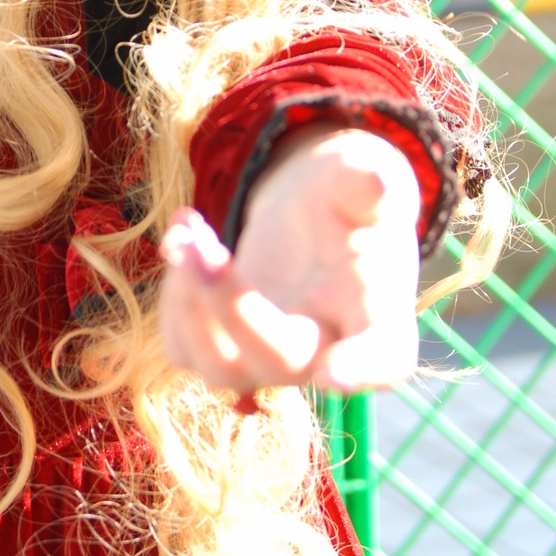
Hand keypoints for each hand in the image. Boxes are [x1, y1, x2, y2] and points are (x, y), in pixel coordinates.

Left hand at [158, 126, 421, 394]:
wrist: (313, 211)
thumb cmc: (346, 199)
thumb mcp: (357, 180)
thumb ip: (365, 183)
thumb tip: (376, 180)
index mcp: (378, 314)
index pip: (383, 360)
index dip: (361, 372)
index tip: (332, 375)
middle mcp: (326, 349)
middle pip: (282, 361)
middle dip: (233, 307)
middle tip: (201, 244)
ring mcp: (269, 356)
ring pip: (220, 366)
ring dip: (190, 300)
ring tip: (187, 231)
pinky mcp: (224, 346)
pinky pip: (184, 348)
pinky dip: (172, 295)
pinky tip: (182, 234)